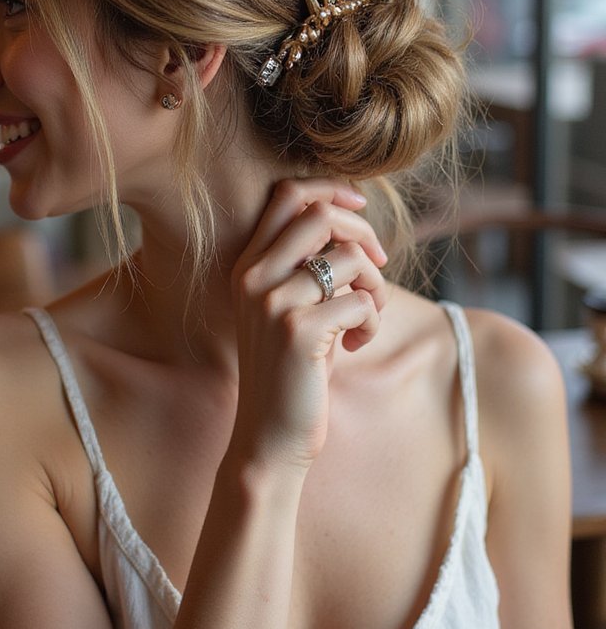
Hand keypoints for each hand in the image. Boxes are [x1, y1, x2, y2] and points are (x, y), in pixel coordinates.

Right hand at [230, 178, 387, 471]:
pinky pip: (359, 301)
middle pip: (321, 214)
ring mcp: (272, 303)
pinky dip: (371, 321)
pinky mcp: (297, 332)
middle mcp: (254, 277)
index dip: (332, 189)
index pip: (287, 196)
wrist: (269, 438)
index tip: (361, 205)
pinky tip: (356, 346)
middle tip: (378, 265)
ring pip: (349, 258)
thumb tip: (355, 225)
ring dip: (375, 286)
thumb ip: (310, 266)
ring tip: (367, 318)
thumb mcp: (293, 310)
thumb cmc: (291, 373)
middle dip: (363, 233)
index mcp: (249, 266)